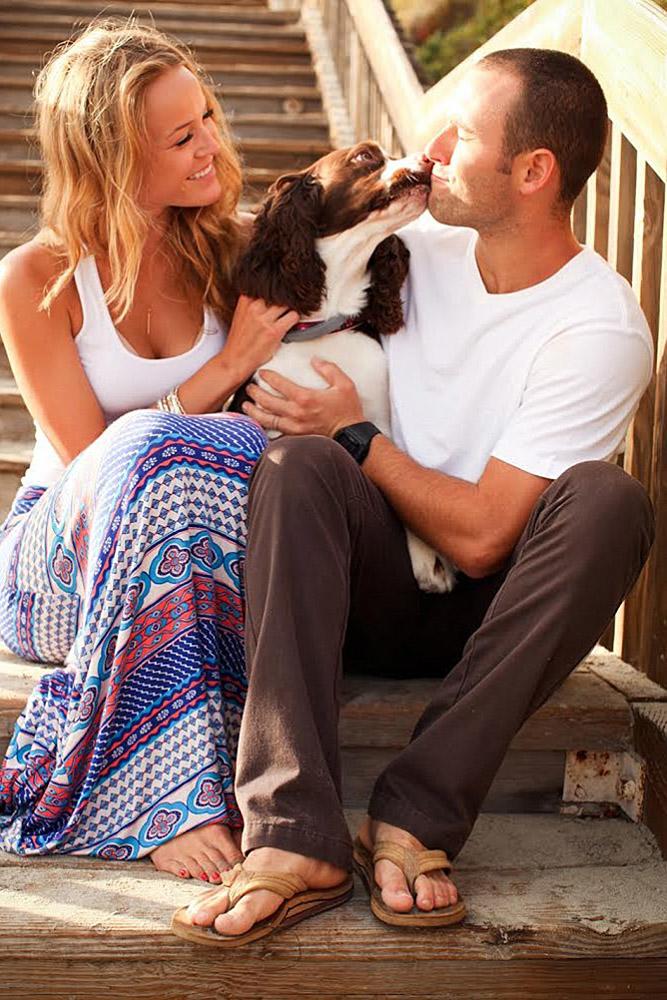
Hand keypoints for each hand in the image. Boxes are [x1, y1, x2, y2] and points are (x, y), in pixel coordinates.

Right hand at [220, 295, 299, 384]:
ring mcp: (264, 319)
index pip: (267, 286)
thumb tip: (271, 297)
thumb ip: (254, 304)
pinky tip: (292, 322)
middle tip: (287, 305)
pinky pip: (293, 316)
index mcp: (246, 300)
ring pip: (287, 304)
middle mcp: (254, 307)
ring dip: (290, 309)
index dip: (276, 290)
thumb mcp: (242, 315)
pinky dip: (295, 318)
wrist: (235, 360)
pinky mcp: (274, 331)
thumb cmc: (240, 341)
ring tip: (289, 314)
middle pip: (278, 294)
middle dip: (284, 299)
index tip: (281, 292)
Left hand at [241, 358, 364, 436]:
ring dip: (254, 411)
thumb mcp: (344, 385)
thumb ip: (329, 369)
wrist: (350, 435)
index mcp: (305, 398)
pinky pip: (274, 431)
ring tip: (246, 405)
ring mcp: (294, 426)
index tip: (262, 372)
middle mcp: (296, 413)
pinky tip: (258, 422)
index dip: (268, 376)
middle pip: (268, 401)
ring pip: (267, 419)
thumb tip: (315, 360)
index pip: (279, 384)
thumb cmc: (347, 411)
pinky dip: (264, 426)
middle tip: (249, 387)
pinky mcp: (295, 436)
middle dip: (255, 392)